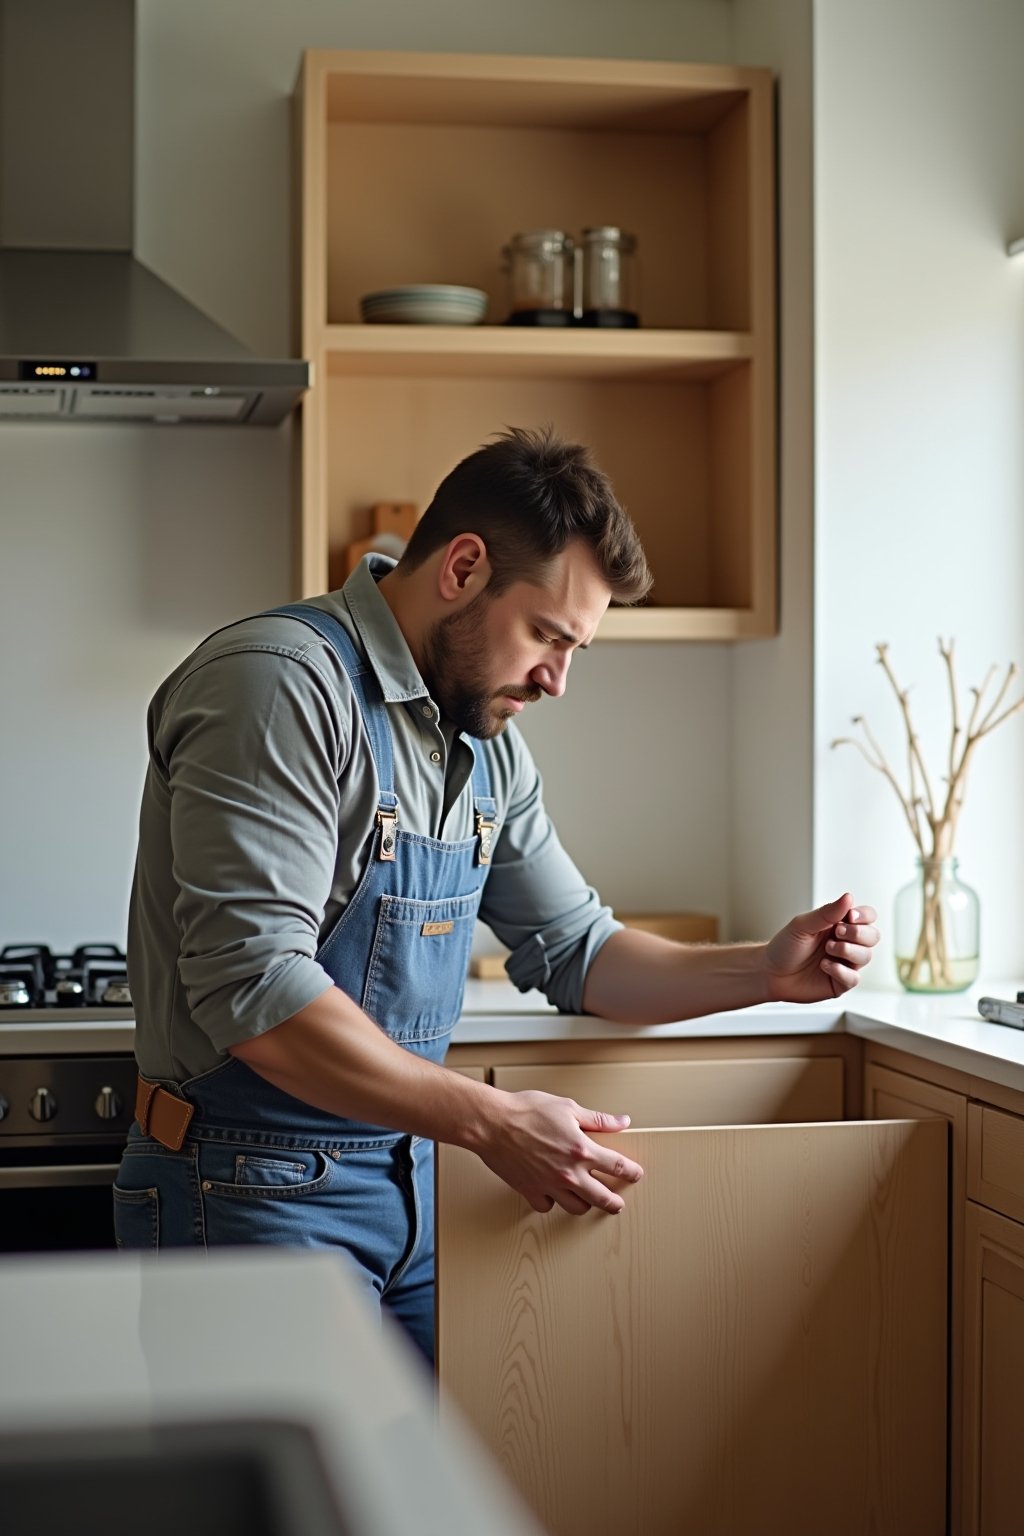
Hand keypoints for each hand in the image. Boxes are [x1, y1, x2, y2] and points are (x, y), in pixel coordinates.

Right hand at [477, 1090, 643, 1215]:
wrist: (492, 1123)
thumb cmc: (526, 1111)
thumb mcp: (567, 1108)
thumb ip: (597, 1120)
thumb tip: (622, 1122)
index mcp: (581, 1150)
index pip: (617, 1166)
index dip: (631, 1172)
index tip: (636, 1174)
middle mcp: (568, 1173)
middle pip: (602, 1197)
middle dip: (615, 1202)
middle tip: (618, 1203)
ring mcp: (549, 1185)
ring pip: (577, 1208)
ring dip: (586, 1204)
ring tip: (588, 1200)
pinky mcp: (530, 1191)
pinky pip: (548, 1206)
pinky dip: (553, 1202)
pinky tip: (554, 1194)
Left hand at [764, 892, 878, 1002]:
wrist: (770, 973)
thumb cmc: (785, 946)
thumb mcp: (802, 925)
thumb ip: (827, 913)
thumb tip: (849, 897)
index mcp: (839, 925)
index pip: (867, 916)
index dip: (864, 916)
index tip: (849, 917)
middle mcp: (846, 943)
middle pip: (873, 936)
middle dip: (858, 934)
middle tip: (837, 932)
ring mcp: (845, 964)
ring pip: (866, 956)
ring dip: (847, 950)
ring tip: (827, 949)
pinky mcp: (840, 983)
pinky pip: (854, 978)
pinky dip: (840, 971)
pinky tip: (824, 965)